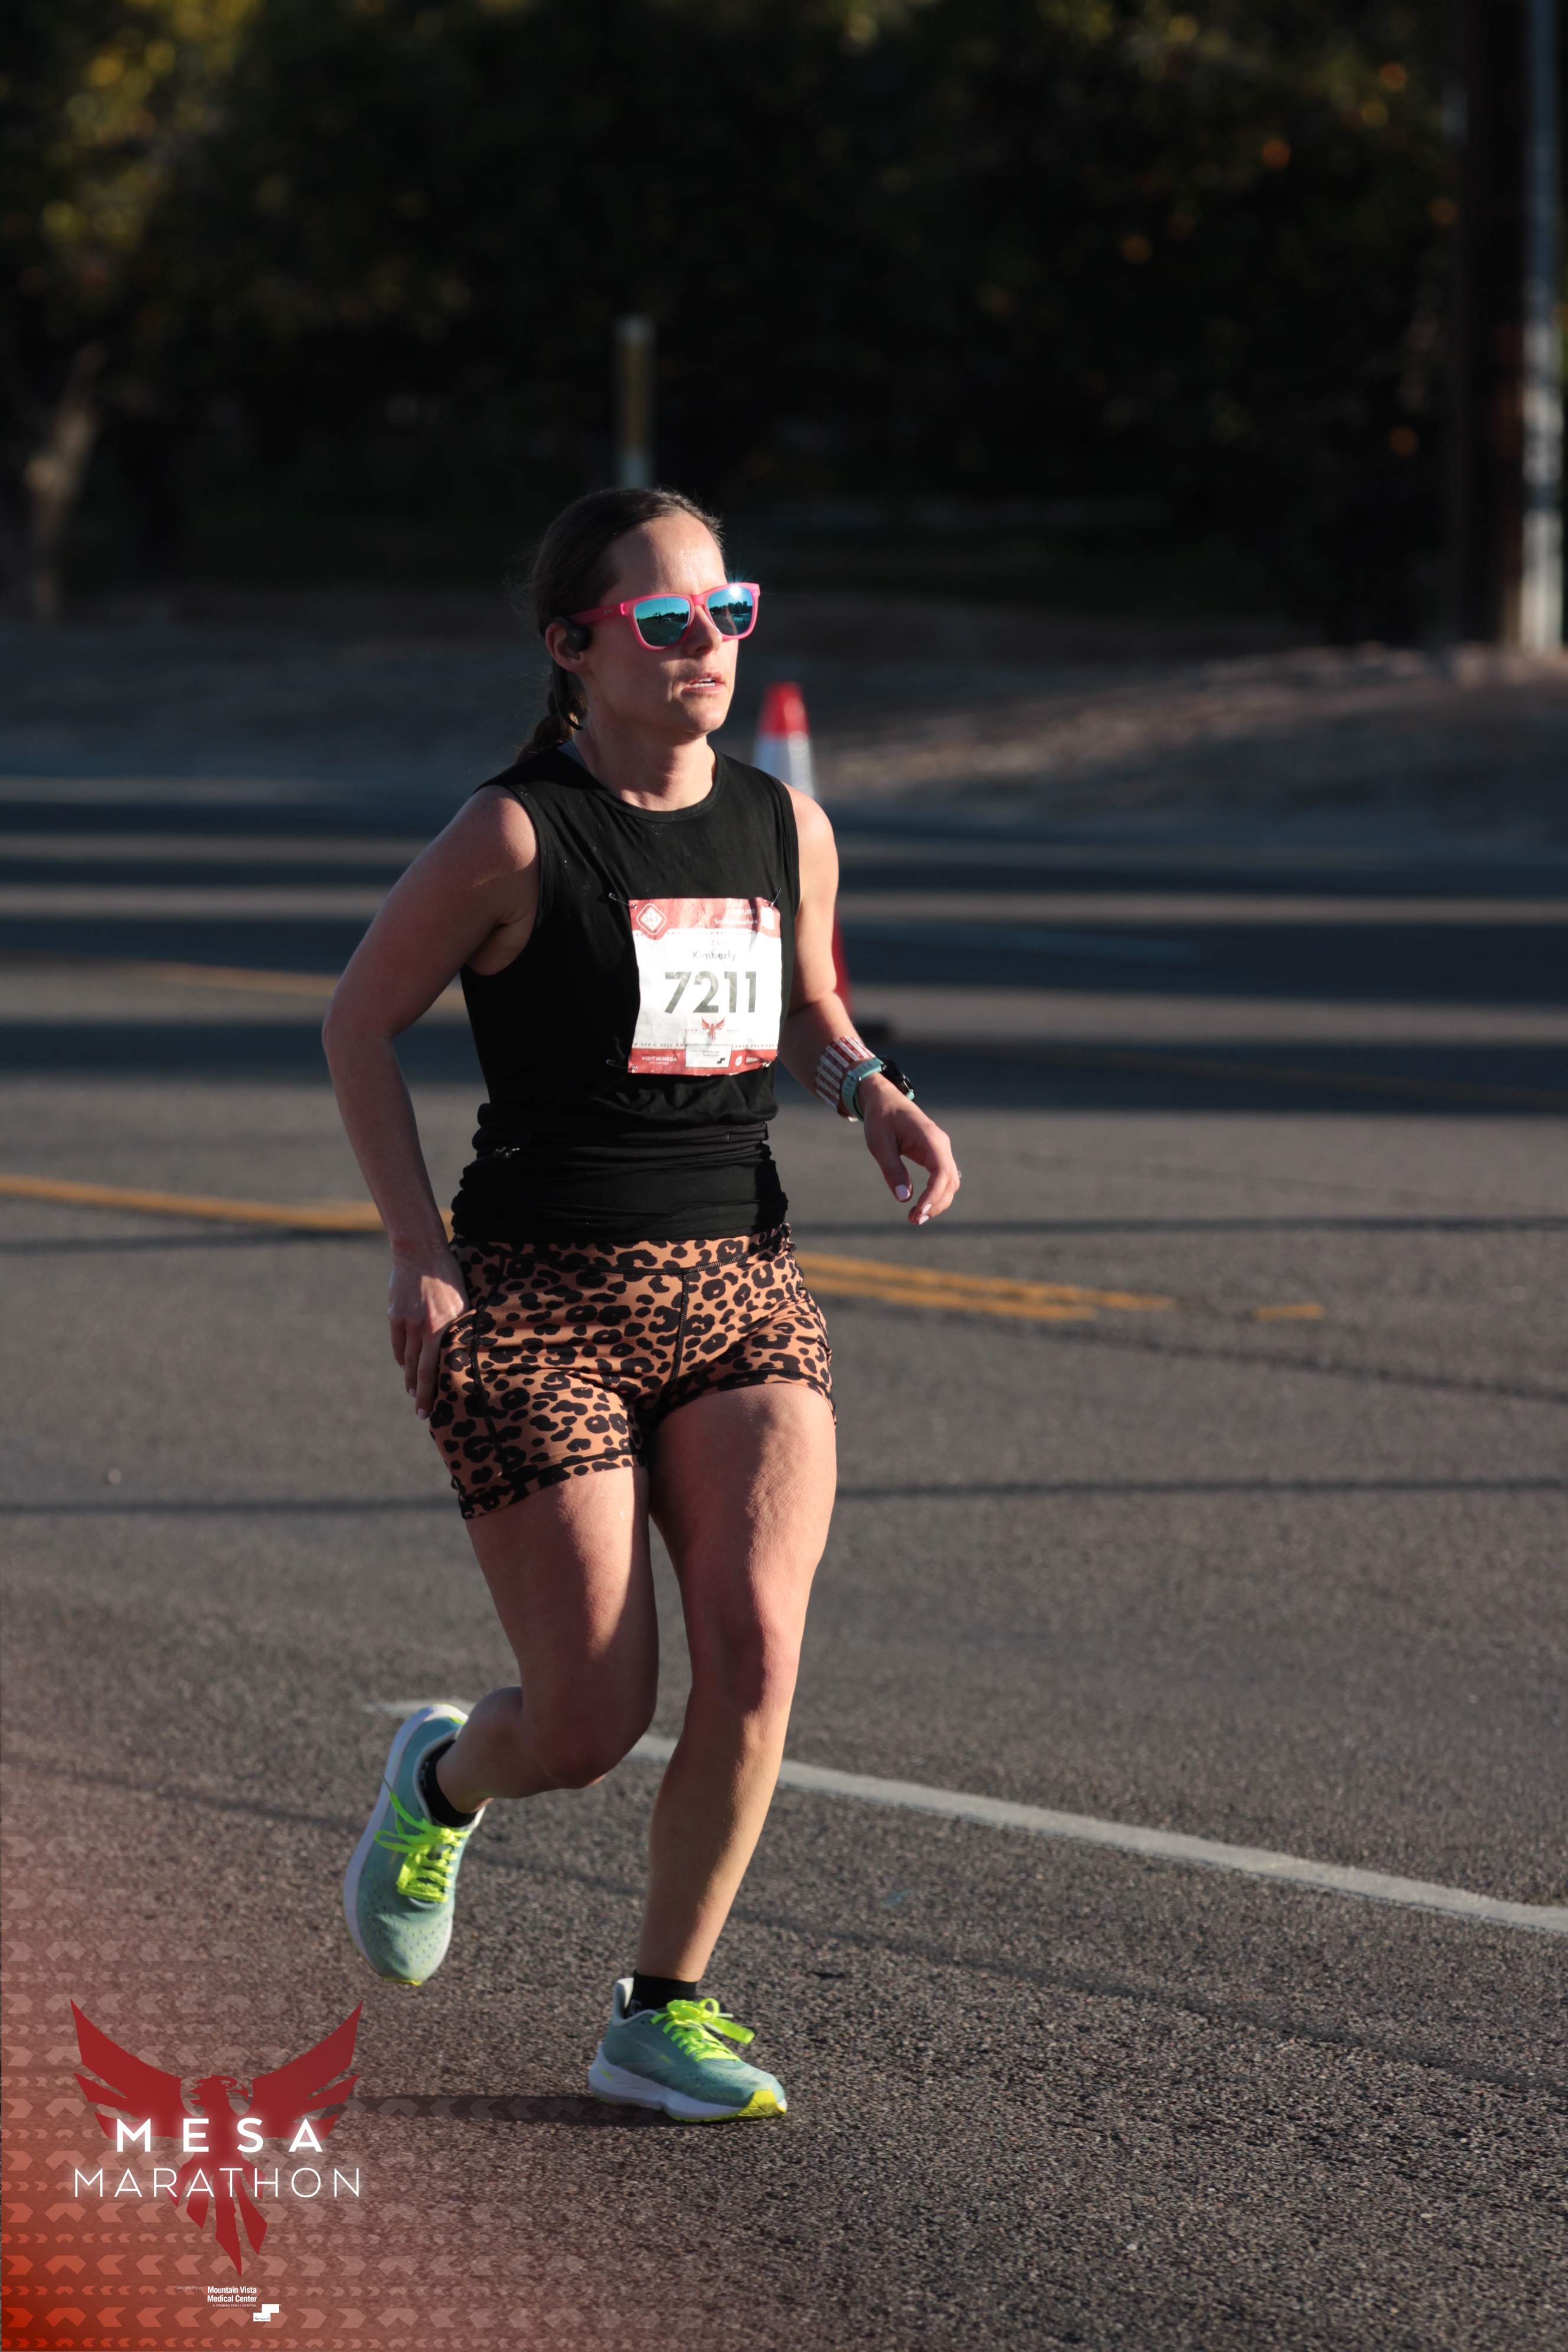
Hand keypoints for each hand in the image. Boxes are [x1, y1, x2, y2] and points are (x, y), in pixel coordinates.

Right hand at [388, 1247, 468, 1419]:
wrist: (421, 1252)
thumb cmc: (450, 1277)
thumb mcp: (464, 1303)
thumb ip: (461, 1329)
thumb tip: (463, 1354)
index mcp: (444, 1327)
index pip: (435, 1370)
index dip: (430, 1393)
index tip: (429, 1412)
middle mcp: (424, 1328)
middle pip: (419, 1370)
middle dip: (420, 1394)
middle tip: (422, 1413)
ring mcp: (406, 1322)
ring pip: (407, 1359)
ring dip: (410, 1378)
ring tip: (413, 1392)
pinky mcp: (395, 1315)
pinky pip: (398, 1344)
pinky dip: (402, 1357)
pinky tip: (406, 1366)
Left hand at [859, 1077, 960, 1225]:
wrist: (884, 1099)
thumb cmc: (881, 1118)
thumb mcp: (880, 1143)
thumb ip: (892, 1169)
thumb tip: (904, 1198)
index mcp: (930, 1138)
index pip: (941, 1172)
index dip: (933, 1196)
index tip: (917, 1212)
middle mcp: (941, 1144)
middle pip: (950, 1181)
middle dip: (936, 1204)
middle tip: (914, 1220)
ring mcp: (940, 1149)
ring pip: (950, 1182)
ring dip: (937, 1202)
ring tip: (915, 1218)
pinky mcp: (935, 1155)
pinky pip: (942, 1178)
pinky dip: (935, 1194)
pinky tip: (920, 1206)